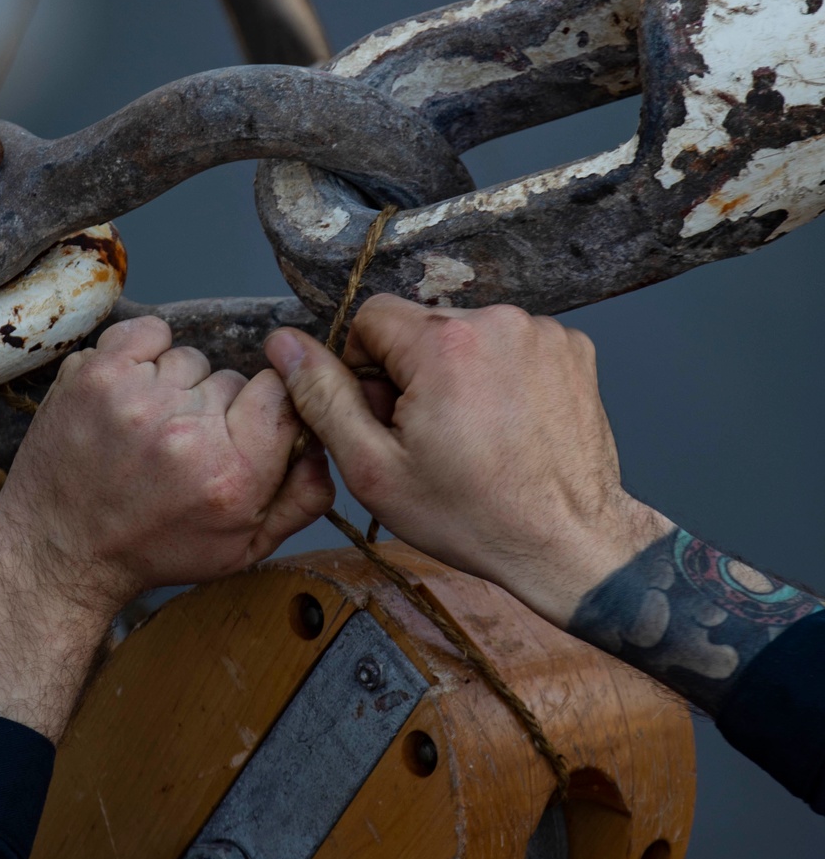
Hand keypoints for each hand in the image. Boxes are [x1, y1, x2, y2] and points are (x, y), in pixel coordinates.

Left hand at [0, 315, 333, 613]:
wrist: (62, 551)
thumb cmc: (154, 549)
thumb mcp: (243, 550)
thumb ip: (301, 500)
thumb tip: (326, 445)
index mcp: (234, 476)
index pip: (283, 393)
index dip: (267, 408)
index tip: (243, 428)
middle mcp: (189, 433)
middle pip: (235, 378)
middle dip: (218, 408)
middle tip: (184, 449)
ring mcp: (138, 398)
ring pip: (191, 359)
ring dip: (177, 387)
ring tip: (151, 430)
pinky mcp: (97, 374)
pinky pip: (149, 332)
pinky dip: (144, 355)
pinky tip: (133, 396)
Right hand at [265, 296, 668, 626]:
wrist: (565, 542)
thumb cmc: (473, 516)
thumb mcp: (375, 470)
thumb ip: (324, 399)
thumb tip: (285, 346)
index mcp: (443, 342)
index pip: (371, 317)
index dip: (364, 369)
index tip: (383, 417)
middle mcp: (497, 321)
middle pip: (423, 327)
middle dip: (413, 373)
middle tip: (428, 440)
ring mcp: (543, 333)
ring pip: (469, 337)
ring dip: (460, 375)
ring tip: (473, 438)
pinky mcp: (574, 349)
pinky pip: (513, 347)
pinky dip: (502, 379)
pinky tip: (507, 429)